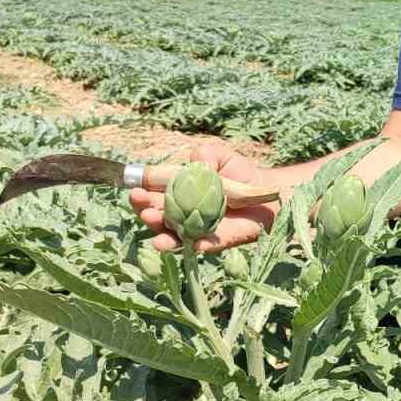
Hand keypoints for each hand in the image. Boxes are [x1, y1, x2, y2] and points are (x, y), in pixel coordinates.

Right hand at [130, 138, 278, 253]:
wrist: (266, 194)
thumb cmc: (238, 174)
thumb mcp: (220, 156)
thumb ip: (205, 154)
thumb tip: (197, 165)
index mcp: (177, 193)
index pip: (153, 194)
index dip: (141, 192)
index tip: (134, 188)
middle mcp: (182, 214)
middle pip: (157, 216)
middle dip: (145, 210)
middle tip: (140, 202)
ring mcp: (197, 230)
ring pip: (174, 235)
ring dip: (161, 232)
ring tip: (152, 222)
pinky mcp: (216, 241)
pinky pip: (204, 246)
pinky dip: (196, 245)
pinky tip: (188, 243)